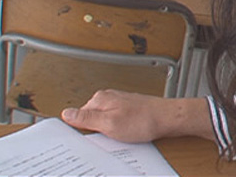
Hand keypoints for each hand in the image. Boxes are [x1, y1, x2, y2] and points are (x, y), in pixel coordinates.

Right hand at [61, 89, 212, 142]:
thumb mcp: (109, 123)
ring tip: (121, 135)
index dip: (81, 130)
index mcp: (100, 99)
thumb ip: (86, 118)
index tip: (88, 138)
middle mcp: (109, 97)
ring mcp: (119, 102)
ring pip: (104, 121)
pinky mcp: (128, 109)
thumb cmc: (144, 120)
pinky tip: (127, 133)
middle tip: (107, 137)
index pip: (78, 115)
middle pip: (91, 118)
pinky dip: (119, 129)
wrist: (168, 118)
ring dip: (109, 131)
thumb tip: (67, 113)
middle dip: (96, 130)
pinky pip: (116, 121)